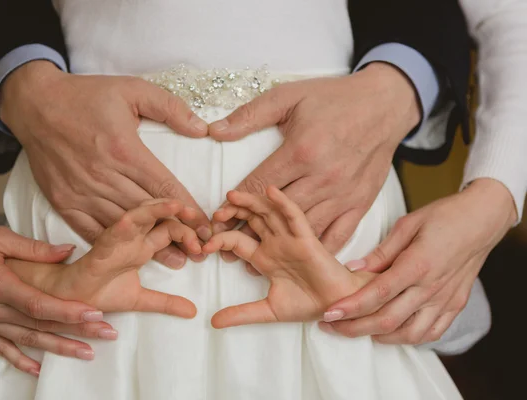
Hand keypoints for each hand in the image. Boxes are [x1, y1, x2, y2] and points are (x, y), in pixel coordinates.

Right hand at [0, 61, 211, 268]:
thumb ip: (170, 108)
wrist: (35, 103)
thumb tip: (203, 129)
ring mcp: (81, 192)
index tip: (206, 227)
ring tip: (176, 260)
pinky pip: (91, 230)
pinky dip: (113, 244)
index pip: (165, 188)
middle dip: (177, 233)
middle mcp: (103, 175)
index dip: (189, 211)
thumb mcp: (133, 89)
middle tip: (200, 251)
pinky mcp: (64, 201)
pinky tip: (131, 256)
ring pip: (123, 227)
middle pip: (148, 214)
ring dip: (150, 246)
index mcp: (124, 150)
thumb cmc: (86, 96)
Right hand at [0, 210, 111, 376]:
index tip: (95, 314)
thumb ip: (35, 249)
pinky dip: (20, 360)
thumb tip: (68, 252)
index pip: (40, 305)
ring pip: (26, 340)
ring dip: (58, 348)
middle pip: (40, 326)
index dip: (69, 312)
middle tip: (106, 334)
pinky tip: (38, 369)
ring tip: (86, 353)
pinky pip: (0, 349)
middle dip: (76, 332)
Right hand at [7, 200, 199, 318]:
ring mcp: (120, 237)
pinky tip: (149, 215)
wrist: (71, 301)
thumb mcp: (140, 299)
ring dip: (163, 209)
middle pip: (163, 219)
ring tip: (182, 207)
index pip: (171, 231)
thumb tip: (193, 310)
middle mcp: (134, 238)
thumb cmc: (99, 294)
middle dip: (184, 220)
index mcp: (142, 246)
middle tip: (204, 231)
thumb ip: (165, 302)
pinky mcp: (105, 241)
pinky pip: (121, 224)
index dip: (191, 234)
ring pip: (144, 214)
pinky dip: (138, 217)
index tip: (208, 246)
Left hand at [203, 186, 374, 327]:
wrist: (336, 307)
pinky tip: (270, 191)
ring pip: (268, 213)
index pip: (237, 240)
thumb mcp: (267, 310)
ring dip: (251, 202)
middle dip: (232, 212)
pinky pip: (294, 216)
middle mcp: (275, 243)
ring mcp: (290, 238)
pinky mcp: (307, 238)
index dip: (220, 239)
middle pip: (250, 219)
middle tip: (215, 211)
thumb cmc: (308, 304)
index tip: (204, 246)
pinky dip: (283, 203)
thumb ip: (241, 313)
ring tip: (232, 195)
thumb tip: (212, 322)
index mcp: (264, 257)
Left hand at [209, 63, 419, 260]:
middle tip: (226, 244)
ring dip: (277, 247)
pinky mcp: (360, 204)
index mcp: (301, 151)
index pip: (259, 186)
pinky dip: (314, 249)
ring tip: (252, 261)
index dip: (234, 205)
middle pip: (277, 214)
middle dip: (248, 230)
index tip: (217, 217)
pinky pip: (337, 235)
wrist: (385, 103)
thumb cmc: (335, 98)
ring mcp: (343, 194)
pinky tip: (298, 259)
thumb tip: (214, 131)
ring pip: (304, 229)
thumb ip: (251, 115)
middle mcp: (322, 178)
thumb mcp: (289, 97)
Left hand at [322, 178, 516, 344]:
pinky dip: (408, 337)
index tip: (329, 314)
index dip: (351, 307)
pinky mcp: (455, 305)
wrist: (482, 220)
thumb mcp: (407, 225)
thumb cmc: (443, 216)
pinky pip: (431, 332)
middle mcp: (431, 287)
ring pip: (409, 333)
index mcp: (417, 264)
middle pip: (388, 320)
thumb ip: (381, 252)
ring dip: (380, 337)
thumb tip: (352, 269)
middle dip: (355, 328)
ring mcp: (445, 299)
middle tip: (331, 326)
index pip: (377, 294)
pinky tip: (391, 331)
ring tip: (357, 329)